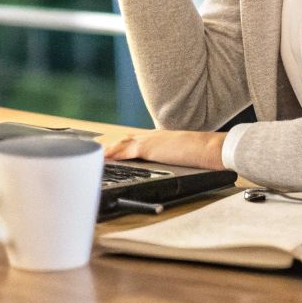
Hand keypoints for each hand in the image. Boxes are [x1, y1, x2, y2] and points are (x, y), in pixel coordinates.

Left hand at [101, 129, 225, 170]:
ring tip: (91, 154)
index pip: (135, 139)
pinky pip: (125, 149)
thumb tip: (173, 166)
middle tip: (94, 149)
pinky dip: (112, 152)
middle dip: (109, 144)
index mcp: (159, 139)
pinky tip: (103, 156)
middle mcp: (151, 136)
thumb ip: (174, 160)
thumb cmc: (201, 155)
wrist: (210, 150)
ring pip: (121, 142)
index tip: (110, 147)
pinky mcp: (148, 147)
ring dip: (106, 148)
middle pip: (124, 138)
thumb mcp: (183, 157)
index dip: (121, 144)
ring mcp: (149, 140)